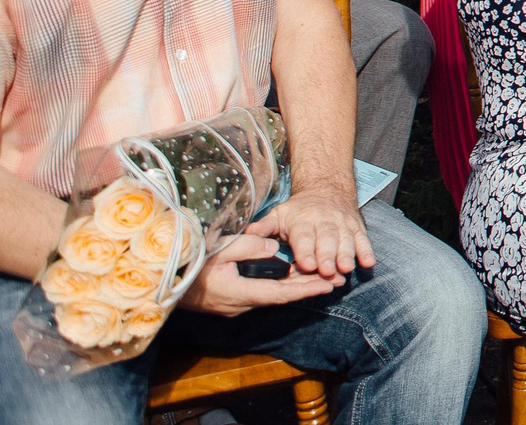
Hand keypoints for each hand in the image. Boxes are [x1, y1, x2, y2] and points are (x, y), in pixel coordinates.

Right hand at [181, 231, 338, 314]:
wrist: (162, 282)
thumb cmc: (188, 264)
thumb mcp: (218, 249)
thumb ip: (247, 246)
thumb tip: (272, 246)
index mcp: (237, 293)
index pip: (280, 294)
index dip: (306, 289)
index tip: (329, 285)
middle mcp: (238, 304)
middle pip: (280, 296)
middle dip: (309, 287)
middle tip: (337, 280)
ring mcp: (233, 305)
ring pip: (272, 295)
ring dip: (296, 286)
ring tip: (324, 276)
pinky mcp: (229, 301)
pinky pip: (260, 293)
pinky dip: (279, 285)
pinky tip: (293, 275)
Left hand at [256, 182, 371, 287]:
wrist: (327, 187)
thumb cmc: (298, 209)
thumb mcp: (277, 214)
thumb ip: (264, 227)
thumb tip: (247, 234)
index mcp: (302, 220)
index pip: (303, 237)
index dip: (305, 250)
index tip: (306, 264)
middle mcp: (324, 221)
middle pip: (327, 239)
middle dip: (327, 255)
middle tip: (327, 271)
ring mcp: (342, 224)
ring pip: (346, 239)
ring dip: (347, 254)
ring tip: (347, 268)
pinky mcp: (356, 227)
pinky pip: (363, 238)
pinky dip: (367, 250)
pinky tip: (368, 262)